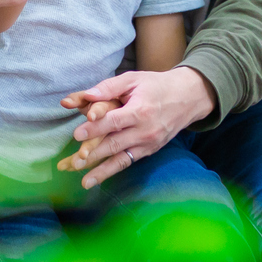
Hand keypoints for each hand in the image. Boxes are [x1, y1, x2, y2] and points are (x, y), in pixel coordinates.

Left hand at [64, 68, 215, 188]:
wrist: (188, 97)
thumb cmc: (156, 85)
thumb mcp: (134, 79)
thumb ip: (109, 87)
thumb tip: (86, 95)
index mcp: (140, 110)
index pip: (114, 121)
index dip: (95, 128)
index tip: (76, 134)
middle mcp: (145, 131)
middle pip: (115, 143)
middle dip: (93, 153)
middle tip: (73, 161)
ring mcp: (148, 144)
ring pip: (120, 159)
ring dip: (101, 171)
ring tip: (84, 181)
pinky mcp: (149, 151)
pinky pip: (127, 162)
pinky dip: (111, 171)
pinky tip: (96, 179)